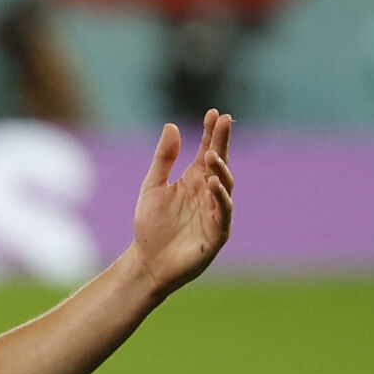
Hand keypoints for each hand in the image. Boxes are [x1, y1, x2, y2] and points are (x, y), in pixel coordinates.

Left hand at [130, 108, 233, 299]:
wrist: (148, 261)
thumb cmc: (151, 225)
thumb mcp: (153, 186)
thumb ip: (163, 158)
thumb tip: (171, 126)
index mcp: (194, 180)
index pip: (208, 150)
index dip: (212, 133)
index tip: (214, 113)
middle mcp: (208, 193)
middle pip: (220, 163)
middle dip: (222, 143)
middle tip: (223, 122)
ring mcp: (215, 212)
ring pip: (225, 186)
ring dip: (220, 169)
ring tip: (210, 155)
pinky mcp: (217, 233)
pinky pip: (223, 213)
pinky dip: (220, 198)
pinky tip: (211, 183)